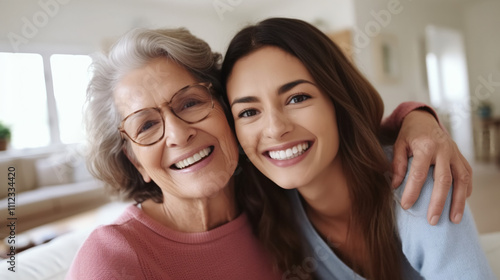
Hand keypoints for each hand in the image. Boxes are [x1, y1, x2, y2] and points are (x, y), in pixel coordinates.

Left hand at [391, 110, 472, 224]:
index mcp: (425, 146)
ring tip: (454, 220)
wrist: (425, 119)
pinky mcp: (461, 156)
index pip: (419, 173)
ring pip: (461, 180)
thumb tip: (395, 186)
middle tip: (432, 220)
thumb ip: (397, 164)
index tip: (406, 206)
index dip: (412, 191)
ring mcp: (455, 153)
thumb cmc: (409, 134)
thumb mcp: (399, 144)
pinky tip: (462, 203)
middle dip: (438, 202)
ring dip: (459, 201)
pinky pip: (467, 175)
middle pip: (443, 180)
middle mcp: (443, 150)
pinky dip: (466, 190)